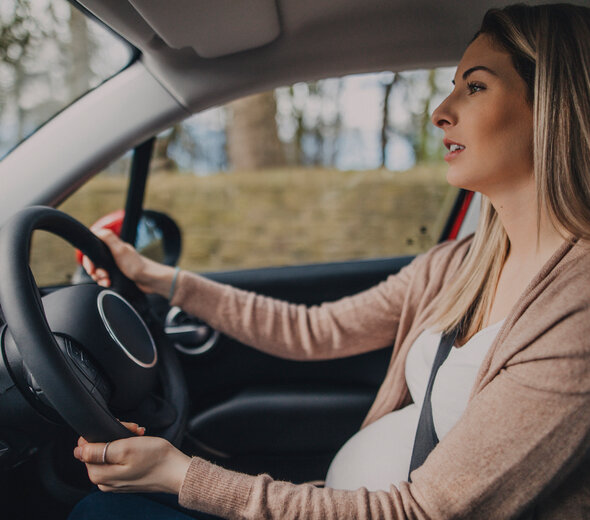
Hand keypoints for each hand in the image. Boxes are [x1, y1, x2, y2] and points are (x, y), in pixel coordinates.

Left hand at [73, 422, 191, 494]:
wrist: (177, 472)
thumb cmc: (156, 459)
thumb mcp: (126, 448)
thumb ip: (98, 450)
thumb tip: (78, 451)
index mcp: (99, 475)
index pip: (86, 448)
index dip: (102, 433)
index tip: (118, 429)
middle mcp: (104, 481)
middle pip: (98, 450)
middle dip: (114, 435)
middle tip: (132, 430)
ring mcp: (115, 481)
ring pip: (110, 452)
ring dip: (124, 440)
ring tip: (139, 436)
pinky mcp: (126, 478)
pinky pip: (120, 459)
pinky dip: (129, 448)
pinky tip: (140, 444)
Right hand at [83, 228, 175, 295]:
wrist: (150, 280)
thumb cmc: (137, 265)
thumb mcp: (121, 250)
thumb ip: (108, 238)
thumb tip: (96, 229)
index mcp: (113, 246)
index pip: (93, 250)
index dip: (89, 260)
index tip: (91, 268)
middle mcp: (113, 255)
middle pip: (95, 262)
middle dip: (95, 271)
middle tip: (101, 276)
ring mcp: (115, 265)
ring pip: (99, 272)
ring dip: (100, 278)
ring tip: (106, 281)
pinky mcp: (117, 275)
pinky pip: (105, 279)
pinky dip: (105, 282)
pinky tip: (108, 284)